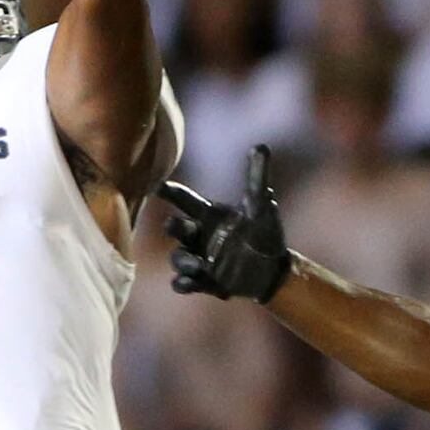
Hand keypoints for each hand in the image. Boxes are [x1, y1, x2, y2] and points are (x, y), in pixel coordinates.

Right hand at [155, 149, 293, 301]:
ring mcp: (199, 259)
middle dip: (173, 227)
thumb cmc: (265, 233)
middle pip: (177, 229)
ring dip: (182, 260)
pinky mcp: (204, 281)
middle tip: (173, 226)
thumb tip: (261, 145)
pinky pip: (183, 283)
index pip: (185, 200)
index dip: (170, 192)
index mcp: (209, 215)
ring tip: (196, 264)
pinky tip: (187, 283)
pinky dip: (183, 283)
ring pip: (178, 258)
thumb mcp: (262, 206)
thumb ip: (257, 177)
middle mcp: (199, 236)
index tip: (156, 186)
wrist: (273, 270)